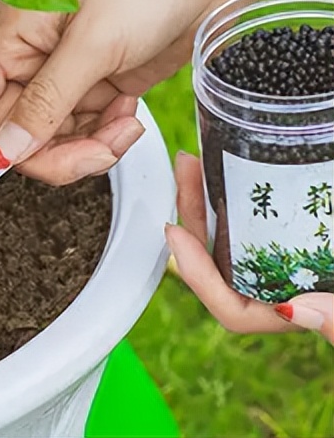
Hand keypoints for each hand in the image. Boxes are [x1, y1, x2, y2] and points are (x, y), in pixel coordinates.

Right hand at [0, 0, 229, 198]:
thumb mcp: (94, 43)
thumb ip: (45, 102)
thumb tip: (1, 156)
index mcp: (8, 33)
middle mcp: (26, 56)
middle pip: (8, 133)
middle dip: (48, 155)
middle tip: (95, 155)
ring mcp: (61, 75)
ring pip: (47, 141)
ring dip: (86, 148)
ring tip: (124, 124)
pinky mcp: (94, 87)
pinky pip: (82, 133)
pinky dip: (106, 136)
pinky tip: (129, 112)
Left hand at [167, 151, 332, 342]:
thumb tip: (293, 311)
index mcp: (299, 313)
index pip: (233, 310)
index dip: (198, 276)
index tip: (174, 232)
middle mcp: (288, 288)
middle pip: (222, 262)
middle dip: (195, 216)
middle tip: (186, 169)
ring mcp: (291, 259)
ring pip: (234, 236)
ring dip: (210, 199)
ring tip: (197, 160)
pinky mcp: (298, 233)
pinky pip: (256, 219)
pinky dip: (236, 195)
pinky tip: (229, 167)